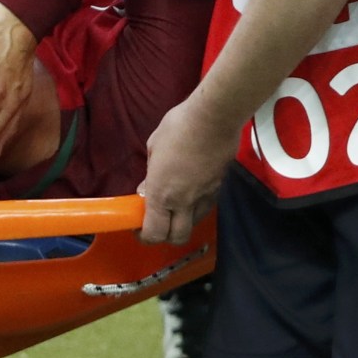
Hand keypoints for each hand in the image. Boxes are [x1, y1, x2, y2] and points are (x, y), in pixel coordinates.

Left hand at [137, 93, 239, 244]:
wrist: (214, 118)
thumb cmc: (177, 127)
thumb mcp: (153, 147)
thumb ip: (150, 174)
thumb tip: (147, 188)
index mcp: (162, 193)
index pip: (155, 233)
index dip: (145, 236)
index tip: (138, 227)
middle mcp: (184, 202)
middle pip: (177, 238)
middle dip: (165, 236)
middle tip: (157, 221)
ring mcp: (204, 197)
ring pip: (193, 224)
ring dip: (181, 222)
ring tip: (173, 206)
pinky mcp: (218, 188)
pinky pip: (205, 208)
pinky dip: (195, 208)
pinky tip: (190, 193)